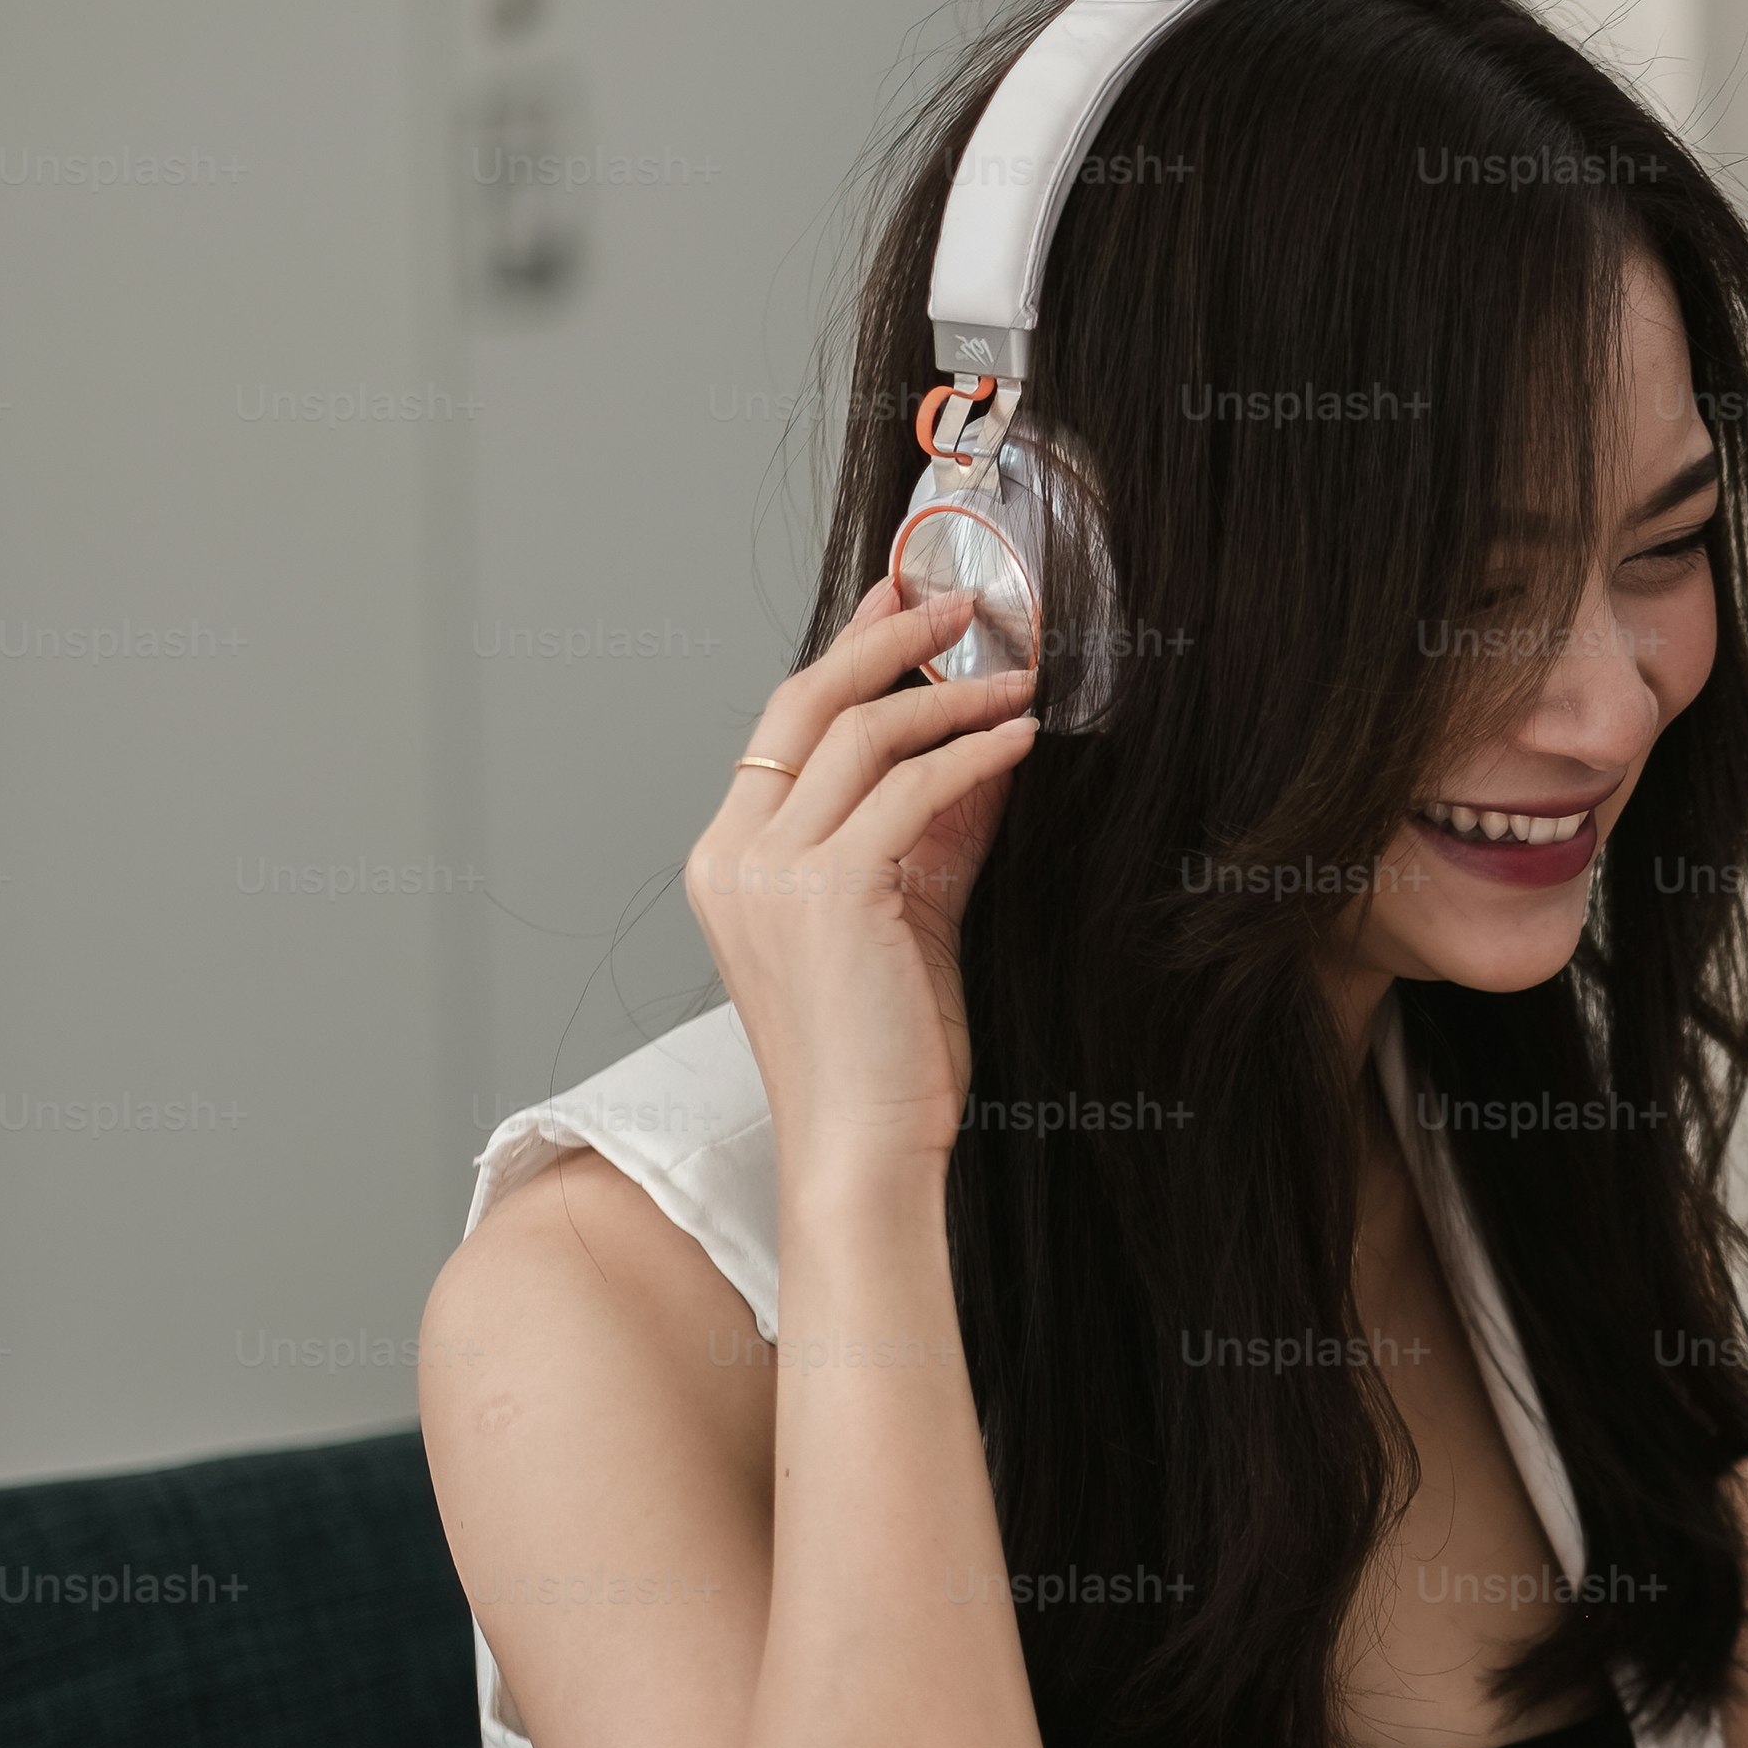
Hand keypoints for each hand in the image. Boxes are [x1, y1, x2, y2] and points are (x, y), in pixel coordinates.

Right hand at [682, 578, 1039, 1199]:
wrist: (865, 1146)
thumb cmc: (883, 1050)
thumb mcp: (904, 914)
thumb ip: (929, 830)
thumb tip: (983, 746)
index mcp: (727, 859)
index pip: (783, 725)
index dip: (847, 653)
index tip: (902, 601)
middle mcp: (731, 856)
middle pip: (806, 703)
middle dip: (887, 638)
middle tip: (959, 602)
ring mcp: (769, 872)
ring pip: (861, 735)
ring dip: (948, 695)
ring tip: (1016, 680)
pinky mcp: (828, 892)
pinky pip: (912, 791)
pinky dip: (973, 755)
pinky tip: (1021, 741)